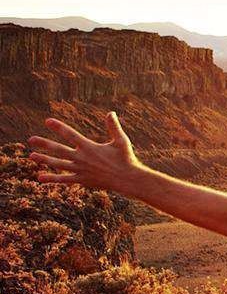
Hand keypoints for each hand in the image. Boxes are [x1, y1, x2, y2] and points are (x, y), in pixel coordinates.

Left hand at [26, 113, 146, 193]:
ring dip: (44, 160)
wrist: (128, 179)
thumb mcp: (121, 141)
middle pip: (59, 149)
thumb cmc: (126, 159)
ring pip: (58, 164)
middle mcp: (82, 158)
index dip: (59, 127)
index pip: (70, 135)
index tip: (48, 121)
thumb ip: (114, 127)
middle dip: (44, 144)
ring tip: (32, 156)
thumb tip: (111, 113)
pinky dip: (52, 178)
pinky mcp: (82, 180)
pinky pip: (64, 179)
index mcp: (90, 147)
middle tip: (31, 140)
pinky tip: (40, 178)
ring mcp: (81, 170)